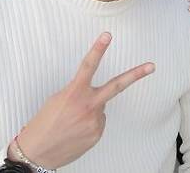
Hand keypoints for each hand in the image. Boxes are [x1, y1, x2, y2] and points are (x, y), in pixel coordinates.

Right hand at [13, 33, 153, 168]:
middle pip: (117, 85)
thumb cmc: (44, 122)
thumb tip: (95, 94)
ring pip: (100, 107)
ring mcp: (95, 121)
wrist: (37, 152)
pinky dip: (89, 122)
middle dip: (136, 74)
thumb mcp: (57, 99)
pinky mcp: (97, 133)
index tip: (107, 35)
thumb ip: (79, 92)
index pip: (88, 66)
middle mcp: (88, 106)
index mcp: (74, 93)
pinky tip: (76, 129)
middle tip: (152, 66)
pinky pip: (97, 121)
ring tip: (72, 120)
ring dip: (90, 109)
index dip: (98, 49)